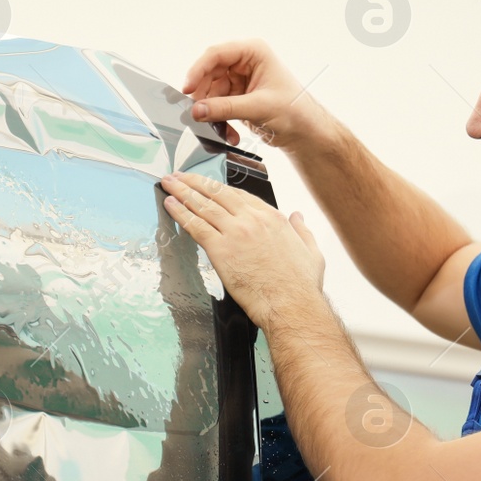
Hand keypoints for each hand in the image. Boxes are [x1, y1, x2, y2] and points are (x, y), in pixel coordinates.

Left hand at [159, 171, 324, 327]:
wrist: (291, 304)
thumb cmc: (300, 285)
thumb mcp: (311, 251)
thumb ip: (303, 230)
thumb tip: (298, 217)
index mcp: (272, 218)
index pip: (240, 195)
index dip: (220, 188)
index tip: (209, 185)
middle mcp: (252, 220)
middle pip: (218, 193)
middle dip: (195, 181)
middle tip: (179, 175)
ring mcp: (235, 232)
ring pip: (203, 205)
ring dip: (183, 191)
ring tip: (169, 182)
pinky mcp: (220, 250)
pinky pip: (195, 226)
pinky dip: (180, 213)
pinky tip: (170, 204)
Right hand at [181, 40, 323, 151]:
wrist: (305, 133)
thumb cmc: (295, 111)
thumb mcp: (259, 107)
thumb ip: (226, 108)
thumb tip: (197, 110)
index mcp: (254, 52)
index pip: (217, 54)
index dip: (198, 70)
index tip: (187, 88)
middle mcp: (244, 62)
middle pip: (209, 74)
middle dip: (204, 96)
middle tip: (197, 114)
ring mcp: (239, 80)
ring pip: (210, 92)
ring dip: (212, 113)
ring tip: (220, 129)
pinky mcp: (236, 97)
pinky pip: (216, 106)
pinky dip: (219, 121)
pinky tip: (229, 134)